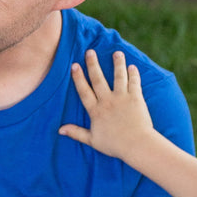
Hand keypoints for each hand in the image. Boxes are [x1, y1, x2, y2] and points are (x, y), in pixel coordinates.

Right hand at [58, 49, 152, 163]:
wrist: (136, 145)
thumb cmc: (115, 145)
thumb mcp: (92, 140)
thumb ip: (76, 133)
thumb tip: (60, 130)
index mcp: (96, 111)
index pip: (84, 91)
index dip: (78, 78)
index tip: (74, 65)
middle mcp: (107, 101)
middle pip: (98, 79)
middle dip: (93, 64)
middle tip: (90, 52)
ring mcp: (122, 98)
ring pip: (118, 76)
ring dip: (117, 63)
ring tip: (117, 53)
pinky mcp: (136, 98)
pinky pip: (134, 82)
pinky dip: (133, 74)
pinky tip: (132, 67)